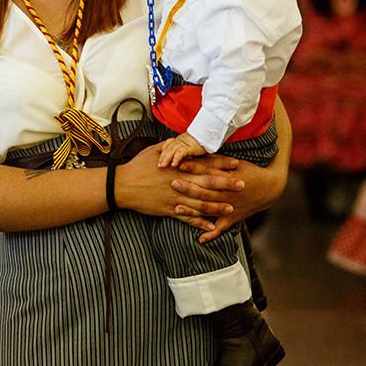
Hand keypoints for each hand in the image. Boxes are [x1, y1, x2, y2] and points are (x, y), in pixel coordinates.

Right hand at [116, 144, 241, 231]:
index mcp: (178, 167)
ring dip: (217, 206)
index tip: (236, 164)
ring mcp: (175, 197)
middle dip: (226, 184)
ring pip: (201, 203)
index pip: (204, 164)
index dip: (221, 164)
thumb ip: (170, 146)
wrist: (122, 185)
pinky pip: (187, 218)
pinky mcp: (169, 210)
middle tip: (242, 185)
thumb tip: (180, 140)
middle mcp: (180, 182)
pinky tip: (210, 226)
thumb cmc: (138, 166)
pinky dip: (199, 222)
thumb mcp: (154, 150)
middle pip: (207, 183)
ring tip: (231, 208)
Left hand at [158, 133, 205, 166]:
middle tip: (158, 165)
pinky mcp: (188, 147)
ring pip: (171, 151)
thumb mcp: (191, 145)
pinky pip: (180, 153)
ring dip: (166, 159)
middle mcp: (179, 140)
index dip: (163, 152)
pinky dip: (176, 159)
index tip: (160, 159)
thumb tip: (184, 158)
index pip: (167, 145)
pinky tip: (173, 164)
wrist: (208, 133)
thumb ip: (186, 150)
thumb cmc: (202, 140)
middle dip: (162, 157)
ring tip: (162, 166)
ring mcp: (183, 143)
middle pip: (167, 148)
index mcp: (180, 139)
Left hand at [172, 153, 285, 242]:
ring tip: (177, 208)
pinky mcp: (233, 218)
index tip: (180, 164)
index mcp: (228, 178)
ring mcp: (230, 207)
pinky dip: (211, 234)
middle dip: (188, 188)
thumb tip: (198, 153)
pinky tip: (199, 239)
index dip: (194, 168)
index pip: (208, 172)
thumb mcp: (235, 163)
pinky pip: (221, 228)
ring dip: (193, 209)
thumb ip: (217, 161)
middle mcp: (227, 194)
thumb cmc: (250, 171)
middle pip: (205, 191)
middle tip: (173, 183)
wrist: (270, 188)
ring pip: (209, 209)